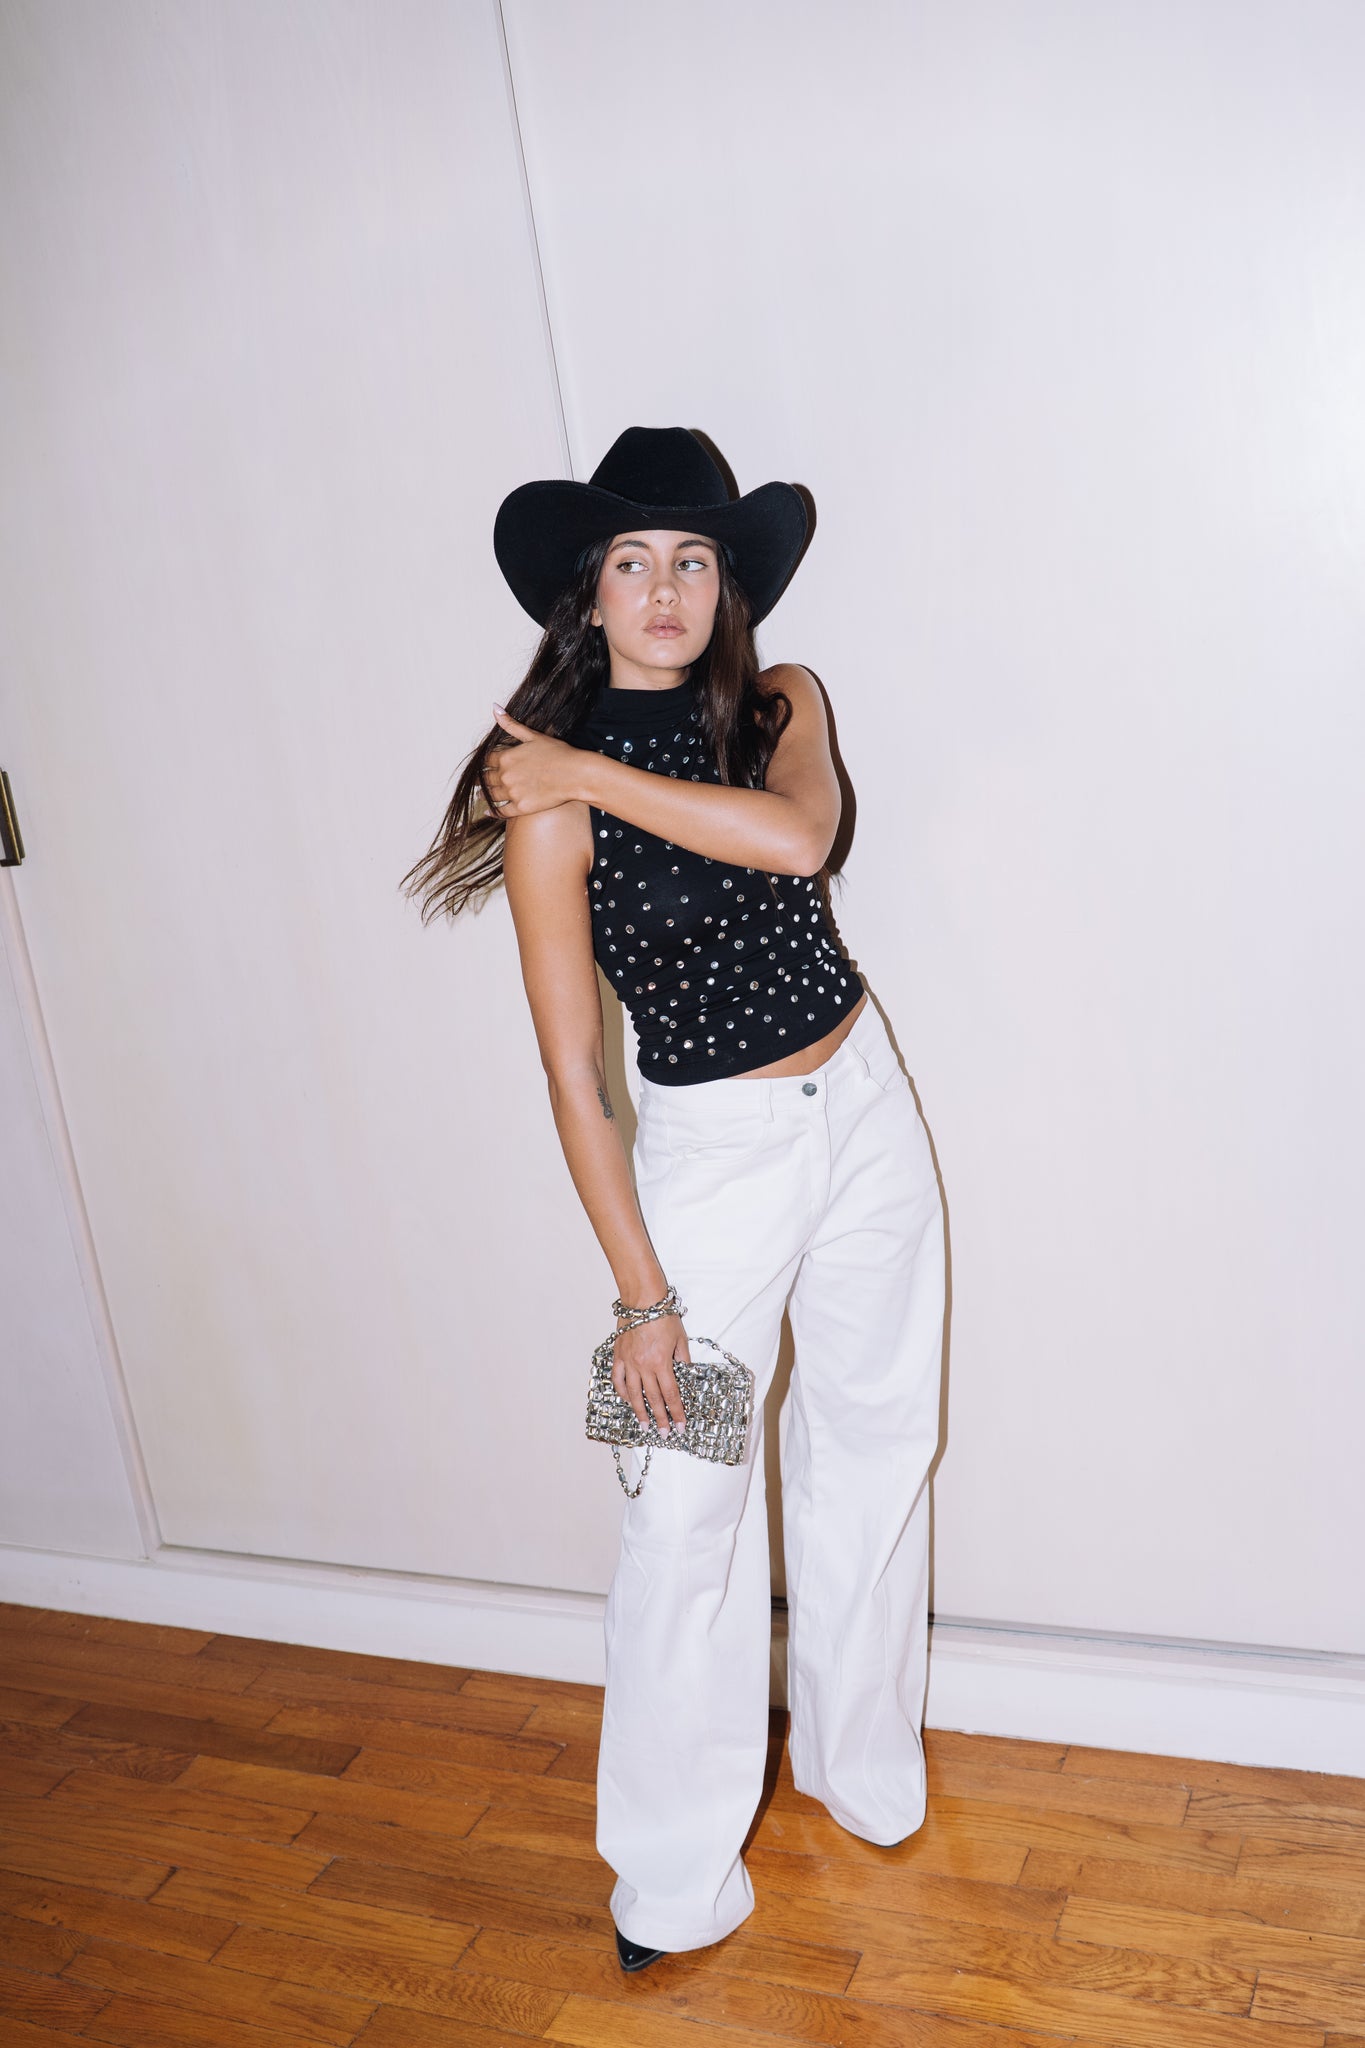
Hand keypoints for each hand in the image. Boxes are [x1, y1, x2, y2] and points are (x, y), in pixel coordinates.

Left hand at [485, 707, 582, 815]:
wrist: (576, 774)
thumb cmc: (558, 753)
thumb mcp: (533, 735)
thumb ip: (511, 725)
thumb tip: (494, 708)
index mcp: (506, 757)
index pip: (487, 759)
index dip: (485, 762)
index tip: (483, 765)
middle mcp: (505, 775)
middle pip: (486, 778)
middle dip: (481, 779)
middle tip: (476, 781)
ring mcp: (513, 793)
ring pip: (491, 795)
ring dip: (484, 795)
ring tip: (480, 795)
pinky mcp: (521, 807)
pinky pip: (501, 812)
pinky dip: (493, 812)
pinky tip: (488, 811)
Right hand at [612, 1312, 690, 1435]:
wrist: (642, 1300)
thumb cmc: (663, 1316)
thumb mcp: (681, 1339)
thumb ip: (682, 1359)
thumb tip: (684, 1374)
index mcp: (662, 1363)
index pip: (671, 1395)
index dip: (676, 1413)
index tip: (680, 1426)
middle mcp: (644, 1366)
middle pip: (653, 1398)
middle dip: (660, 1418)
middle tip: (664, 1433)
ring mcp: (629, 1362)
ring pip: (634, 1394)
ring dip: (639, 1411)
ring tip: (644, 1425)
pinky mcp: (619, 1356)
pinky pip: (618, 1379)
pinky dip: (622, 1391)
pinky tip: (627, 1399)